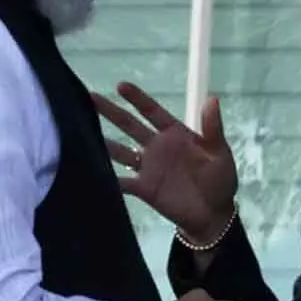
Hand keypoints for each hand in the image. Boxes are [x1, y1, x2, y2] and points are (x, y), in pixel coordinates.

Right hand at [93, 83, 237, 242]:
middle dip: (111, 111)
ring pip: (120, 150)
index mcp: (175, 134)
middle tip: (90, 97)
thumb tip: (212, 98)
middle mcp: (157, 147)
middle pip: (130, 125)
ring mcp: (148, 168)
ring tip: (81, 129)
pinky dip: (107, 177)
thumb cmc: (220, 181)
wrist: (214, 215)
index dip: (137, 98)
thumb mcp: (220, 153)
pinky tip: (90, 171)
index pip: (152, 112)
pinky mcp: (143, 188)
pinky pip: (121, 181)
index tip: (120, 85)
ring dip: (103, 141)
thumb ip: (212, 128)